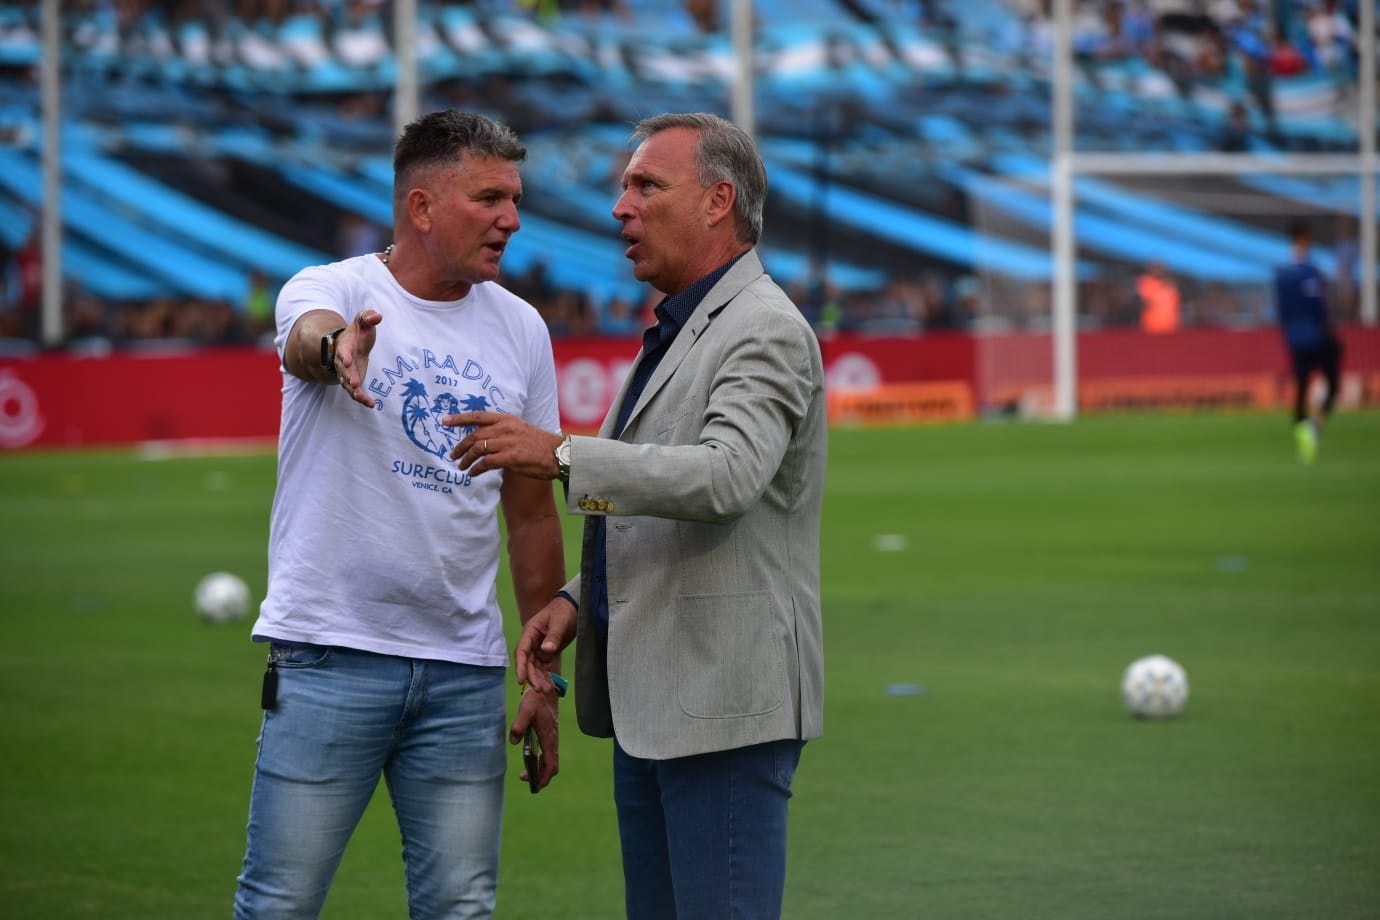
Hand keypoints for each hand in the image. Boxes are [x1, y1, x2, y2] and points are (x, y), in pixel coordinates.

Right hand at [336, 310, 381, 407]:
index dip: (344, 357)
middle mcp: (343, 362)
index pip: (343, 352)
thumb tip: (378, 316)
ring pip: (347, 384)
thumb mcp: (362, 322)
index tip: (347, 361)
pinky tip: (372, 405)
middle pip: (344, 371)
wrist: (350, 344)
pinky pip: (355, 392)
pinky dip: (362, 399)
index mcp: (345, 347)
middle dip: (348, 377)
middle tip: (354, 383)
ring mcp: (347, 373)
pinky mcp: (353, 382)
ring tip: (362, 398)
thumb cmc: (358, 333)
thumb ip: (368, 317)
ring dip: (354, 391)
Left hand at [444, 410, 562, 478]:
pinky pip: (486, 463)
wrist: (557, 454)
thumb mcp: (519, 429)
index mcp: (507, 419)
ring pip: (478, 449)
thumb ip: (502, 431)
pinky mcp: (511, 457)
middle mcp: (505, 428)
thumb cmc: (538, 444)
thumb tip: (483, 438)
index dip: (460, 419)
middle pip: (474, 435)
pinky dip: (476, 469)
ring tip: (462, 467)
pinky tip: (473, 474)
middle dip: (460, 446)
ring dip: (466, 459)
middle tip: (453, 455)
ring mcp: (508, 442)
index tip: (444, 421)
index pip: (478, 416)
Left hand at [509, 682, 559, 791]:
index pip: (551, 765)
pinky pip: (547, 753)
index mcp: (549, 738)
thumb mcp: (525, 711)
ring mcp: (552, 738)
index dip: (544, 777)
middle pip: (552, 766)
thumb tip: (513, 741)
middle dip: (542, 777)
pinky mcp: (549, 734)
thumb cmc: (537, 700)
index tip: (535, 785)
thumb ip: (519, 726)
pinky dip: (541, 760)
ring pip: (550, 760)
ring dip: (541, 769)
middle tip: (528, 782)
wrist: (547, 688)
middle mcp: (553, 740)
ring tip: (526, 773)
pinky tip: (530, 758)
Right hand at [515, 596, 576, 691]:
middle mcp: (532, 642)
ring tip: (547, 691)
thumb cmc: (563, 610)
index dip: (521, 666)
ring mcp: (540, 649)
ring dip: (540, 679)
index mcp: (530, 632)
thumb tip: (546, 649)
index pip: (522, 651)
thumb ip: (553, 636)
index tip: (521, 680)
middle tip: (540, 689)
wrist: (574, 607)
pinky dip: (547, 677)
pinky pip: (546, 668)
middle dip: (532, 677)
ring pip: (536, 668)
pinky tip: (552, 686)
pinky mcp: (549, 653)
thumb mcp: (559, 621)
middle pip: (529, 663)